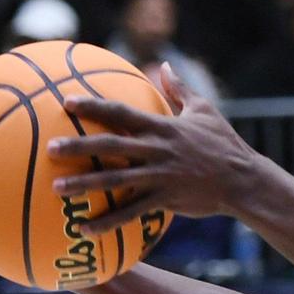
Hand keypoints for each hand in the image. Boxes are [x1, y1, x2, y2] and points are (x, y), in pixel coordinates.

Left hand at [47, 64, 260, 232]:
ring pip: (115, 180)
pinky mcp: (165, 199)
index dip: (94, 106)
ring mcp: (160, 175)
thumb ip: (179, 89)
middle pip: (111, 145)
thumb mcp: (204, 109)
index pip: (122, 112)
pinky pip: (131, 212)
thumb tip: (164, 64)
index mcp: (162, 126)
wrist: (243, 178)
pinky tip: (83, 229)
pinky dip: (107, 221)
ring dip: (85, 184)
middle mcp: (157, 149)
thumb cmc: (223, 142)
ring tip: (56, 188)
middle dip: (79, 146)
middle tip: (51, 149)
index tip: (67, 102)